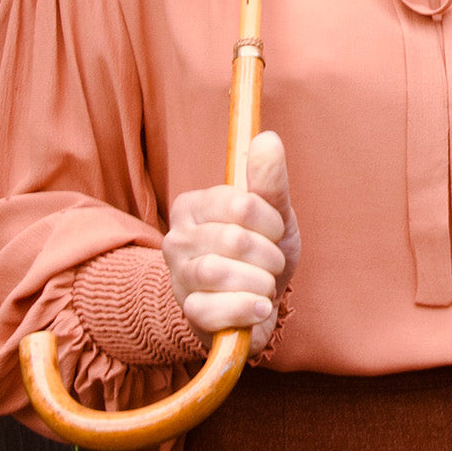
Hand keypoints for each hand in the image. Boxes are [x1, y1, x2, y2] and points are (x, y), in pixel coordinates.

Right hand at [163, 131, 300, 356]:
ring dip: (260, 283)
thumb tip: (267, 137)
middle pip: (233, 240)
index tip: (275, 232)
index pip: (239, 203)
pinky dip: (247, 310)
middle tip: (272, 264)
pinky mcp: (187, 312)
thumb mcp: (274, 216)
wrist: (257, 306)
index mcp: (193, 205)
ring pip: (220, 274)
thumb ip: (269, 180)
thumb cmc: (262, 254)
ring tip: (264, 286)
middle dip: (269, 256)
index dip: (269, 222)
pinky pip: (215, 310)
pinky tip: (259, 308)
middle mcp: (176, 238)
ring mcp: (178, 277)